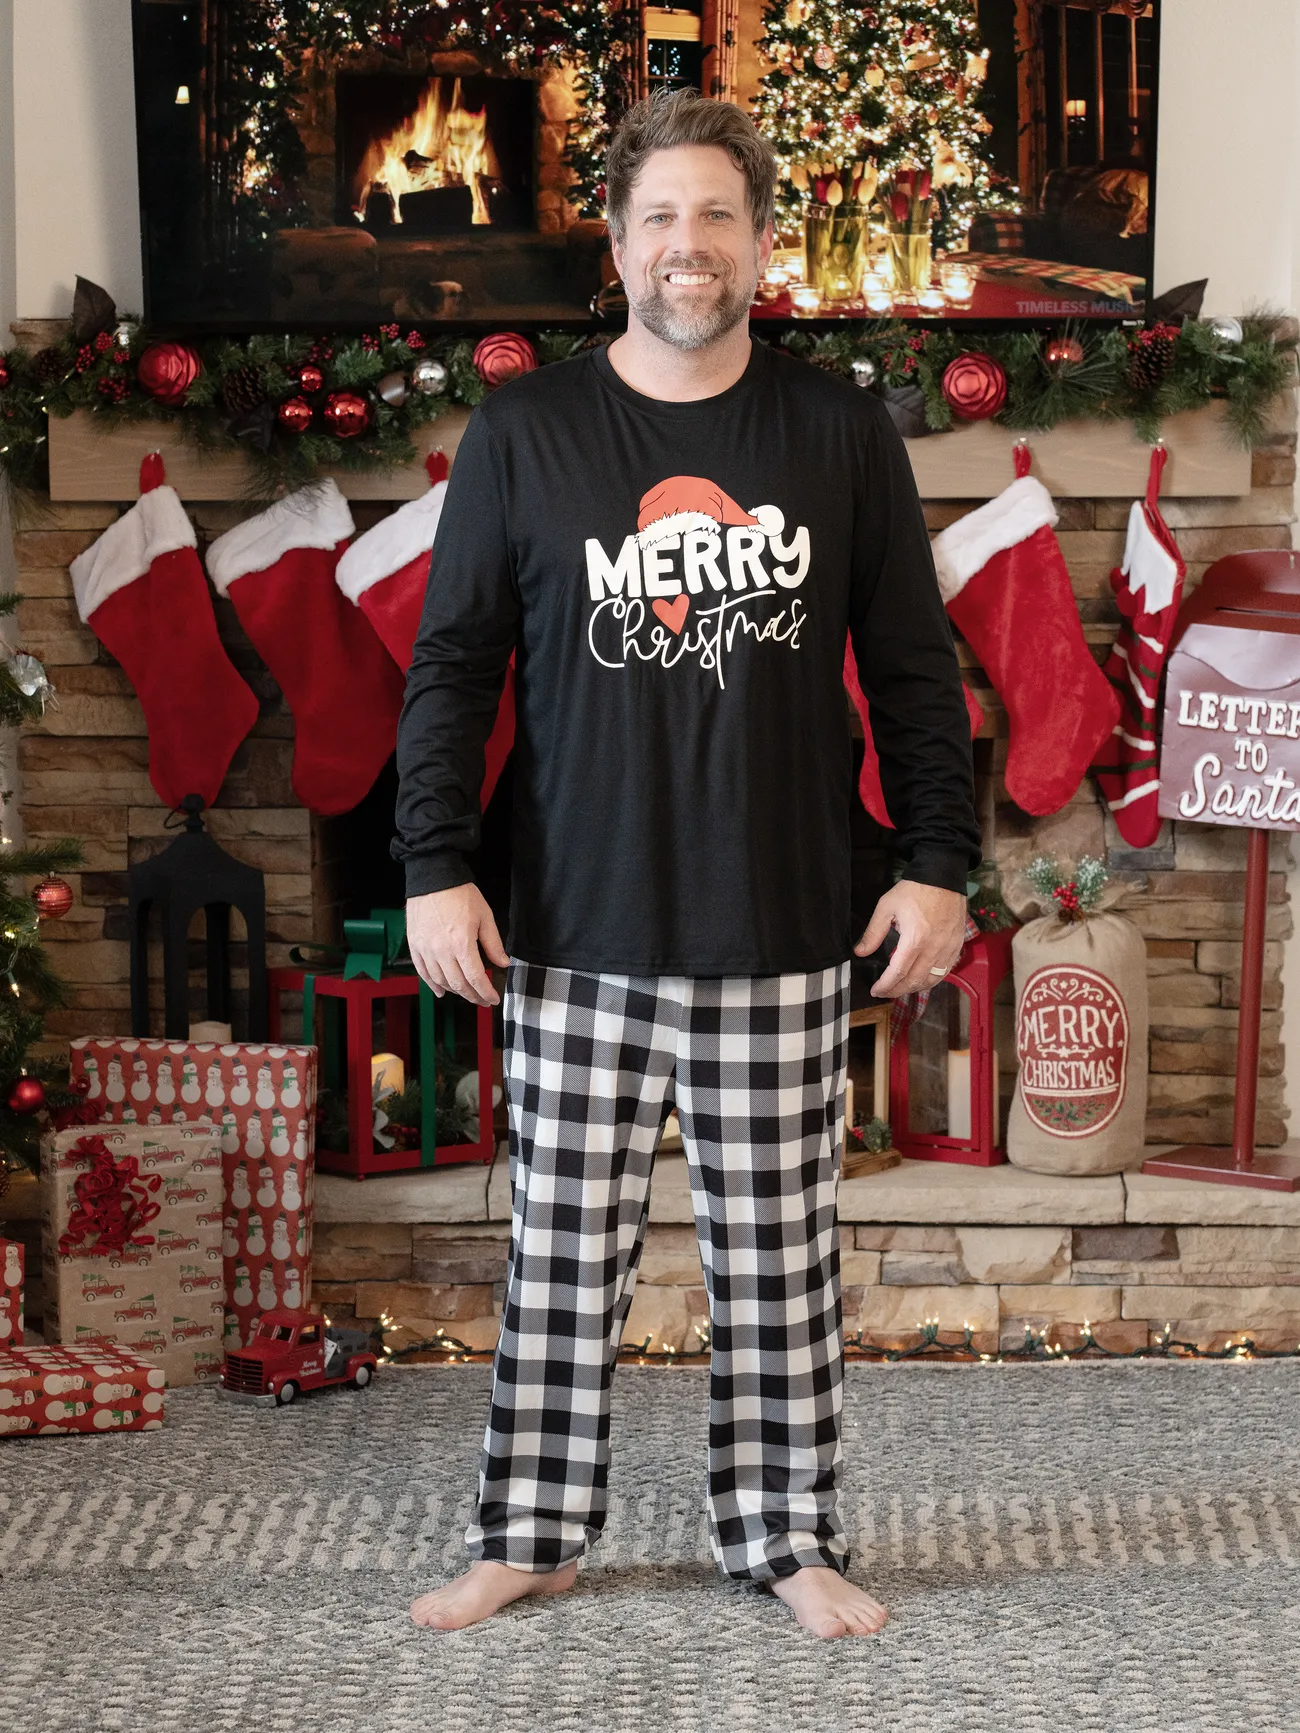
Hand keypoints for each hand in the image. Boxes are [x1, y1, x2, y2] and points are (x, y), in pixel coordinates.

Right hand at [406, 885, 508, 1005]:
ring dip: (455, 991)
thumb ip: (493, 943)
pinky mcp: (414, 945)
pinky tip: (441, 991)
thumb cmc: (460, 894)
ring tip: (466, 993)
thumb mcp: (485, 916)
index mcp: (462, 944)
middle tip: (482, 1000)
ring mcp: (425, 949)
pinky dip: (432, 984)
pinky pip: (422, 972)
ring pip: (441, 981)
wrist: (433, 878)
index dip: (486, 992)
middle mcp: (442, 951)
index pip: (476, 978)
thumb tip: (502, 963)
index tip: (492, 999)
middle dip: (472, 996)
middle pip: (458, 984)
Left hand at [855, 880, 967, 999]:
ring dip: (914, 988)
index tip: (875, 990)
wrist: (943, 877)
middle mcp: (934, 948)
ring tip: (899, 988)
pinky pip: (944, 972)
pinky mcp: (956, 946)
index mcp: (915, 939)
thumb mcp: (886, 907)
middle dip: (897, 990)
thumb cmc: (913, 890)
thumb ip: (873, 932)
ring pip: (931, 980)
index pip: (898, 972)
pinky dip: (931, 980)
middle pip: (914, 981)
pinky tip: (920, 980)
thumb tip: (860, 952)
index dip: (885, 985)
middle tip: (884, 992)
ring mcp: (948, 949)